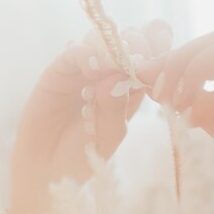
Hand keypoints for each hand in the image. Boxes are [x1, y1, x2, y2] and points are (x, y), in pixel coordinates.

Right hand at [11, 20, 172, 213]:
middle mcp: (106, 74)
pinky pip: (72, 53)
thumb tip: (121, 73)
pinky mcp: (57, 72)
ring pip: (99, 40)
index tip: (165, 47)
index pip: (147, 56)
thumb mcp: (109, 135)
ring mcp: (81, 70)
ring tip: (116, 62)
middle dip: (138, 42)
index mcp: (128, 88)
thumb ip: (117, 106)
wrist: (48, 173)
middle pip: (126, 40)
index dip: (157, 45)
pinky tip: (92, 69)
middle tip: (140, 56)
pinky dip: (84, 53)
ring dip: (111, 47)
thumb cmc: (83, 157)